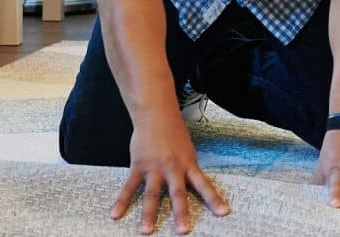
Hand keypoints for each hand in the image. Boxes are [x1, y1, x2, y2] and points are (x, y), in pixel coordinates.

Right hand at [110, 108, 229, 233]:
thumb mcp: (187, 150)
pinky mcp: (139, 166)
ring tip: (146, 230)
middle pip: (178, 193)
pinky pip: (130, 186)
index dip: (214, 199)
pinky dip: (122, 201)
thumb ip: (187, 169)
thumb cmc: (173, 132)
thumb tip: (192, 185)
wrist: (156, 114)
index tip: (223, 213)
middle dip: (181, 213)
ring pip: (153, 194)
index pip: (204, 184)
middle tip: (183, 231)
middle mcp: (173, 168)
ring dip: (149, 213)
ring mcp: (155, 168)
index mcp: (188, 164)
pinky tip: (116, 214)